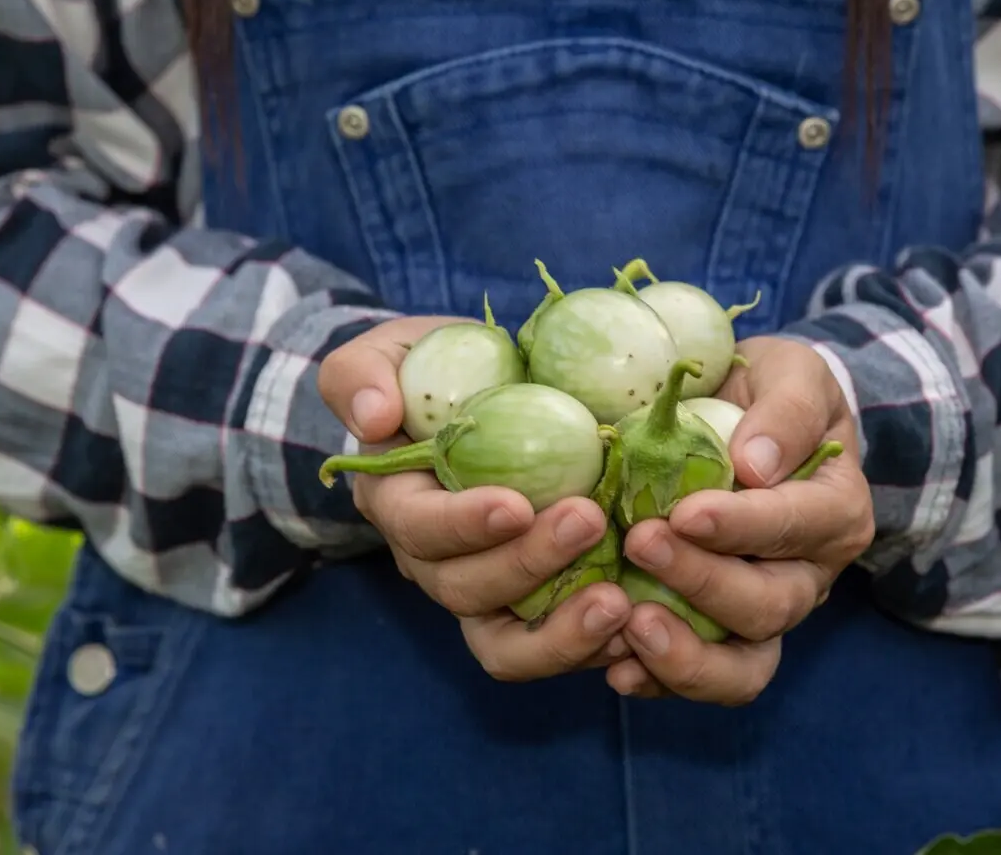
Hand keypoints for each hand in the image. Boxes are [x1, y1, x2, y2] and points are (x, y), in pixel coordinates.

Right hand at [318, 316, 632, 680]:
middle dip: (527, 565)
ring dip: (561, 632)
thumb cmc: (433, 373)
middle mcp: (434, 561)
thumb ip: (361, 375)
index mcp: (397, 502)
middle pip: (466, 590)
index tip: (515, 505)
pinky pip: (554, 646)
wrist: (482, 399)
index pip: (418, 528)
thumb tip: (374, 419)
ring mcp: (486, 591)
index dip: (463, 526)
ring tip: (619, 603)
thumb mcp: (387, 355)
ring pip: (506, 643)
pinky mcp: (534, 608)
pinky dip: (593, 645)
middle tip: (590, 521)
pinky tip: (638, 624)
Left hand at [606, 336, 873, 704]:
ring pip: (744, 665)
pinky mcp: (719, 635)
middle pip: (768, 606)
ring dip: (687, 655)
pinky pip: (699, 676)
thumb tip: (755, 464)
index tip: (685, 512)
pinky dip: (659, 679)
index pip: (795, 526)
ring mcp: (763, 613)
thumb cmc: (771, 391)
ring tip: (630, 626)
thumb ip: (786, 410)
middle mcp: (807, 575)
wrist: (749, 418)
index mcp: (832, 512)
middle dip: (702, 582)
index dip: (741, 526)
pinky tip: (616, 669)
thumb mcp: (793, 374)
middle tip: (639, 542)